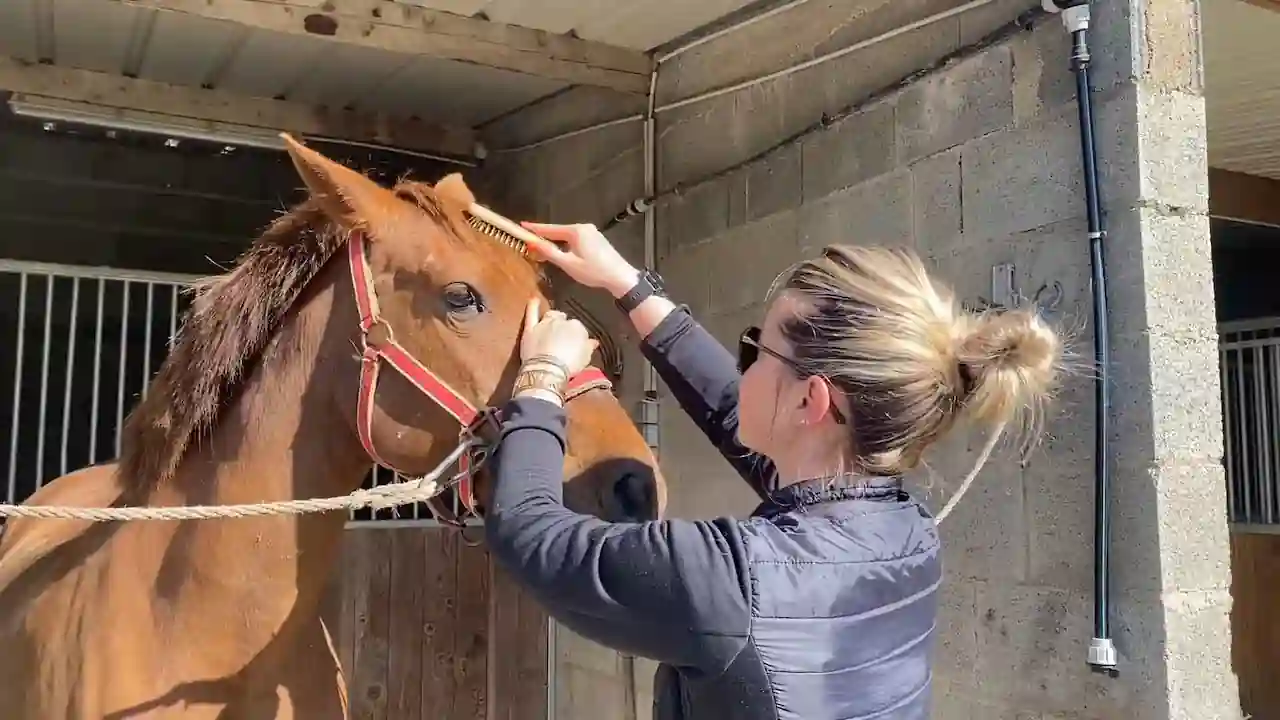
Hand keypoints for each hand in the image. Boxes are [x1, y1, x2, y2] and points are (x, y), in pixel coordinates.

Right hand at [519, 222, 639, 297]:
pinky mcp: (596, 239)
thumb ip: (549, 252)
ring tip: (543, 249)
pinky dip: (566, 244)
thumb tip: (533, 243)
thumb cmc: (594, 271)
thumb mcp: (568, 264)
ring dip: (556, 242)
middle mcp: (584, 228)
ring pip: (567, 236)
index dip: (535, 228)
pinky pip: (576, 239)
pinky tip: (562, 253)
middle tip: (530, 242)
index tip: (522, 225)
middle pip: (559, 231)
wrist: (620, 276)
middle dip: (545, 237)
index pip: (550, 229)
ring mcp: (592, 233)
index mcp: (576, 231)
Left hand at [520, 299, 598, 375]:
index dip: (577, 337)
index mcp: (577, 327)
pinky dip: (532, 306)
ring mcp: (545, 324)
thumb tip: (593, 342)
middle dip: (565, 327)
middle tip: (564, 338)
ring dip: (553, 317)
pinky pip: (531, 313)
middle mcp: (561, 321)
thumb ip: (589, 347)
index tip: (576, 345)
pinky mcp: (531, 329)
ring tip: (554, 321)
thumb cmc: (570, 365)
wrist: (548, 369)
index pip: (579, 328)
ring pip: (550, 315)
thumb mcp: (586, 358)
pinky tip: (534, 299)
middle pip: (564, 321)